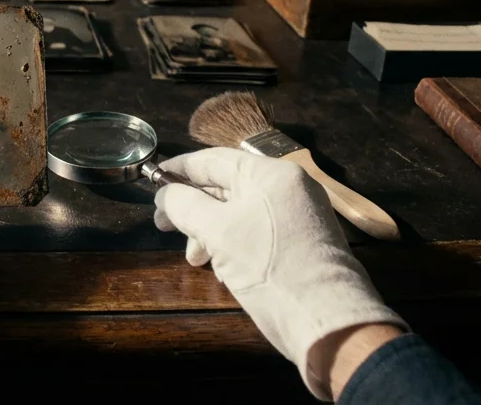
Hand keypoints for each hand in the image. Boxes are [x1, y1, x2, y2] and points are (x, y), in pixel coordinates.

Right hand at [153, 147, 405, 400]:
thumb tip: (165, 195)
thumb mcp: (217, 233)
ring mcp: (300, 214)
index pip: (215, 160)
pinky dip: (235, 244)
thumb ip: (184, 206)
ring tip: (197, 259)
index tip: (153, 181)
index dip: (179, 170)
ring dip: (211, 232)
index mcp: (271, 174)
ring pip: (241, 213)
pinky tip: (224, 270)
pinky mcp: (304, 242)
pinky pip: (258, 231)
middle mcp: (289, 187)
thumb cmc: (268, 269)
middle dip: (194, 209)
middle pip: (227, 187)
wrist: (327, 321)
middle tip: (165, 228)